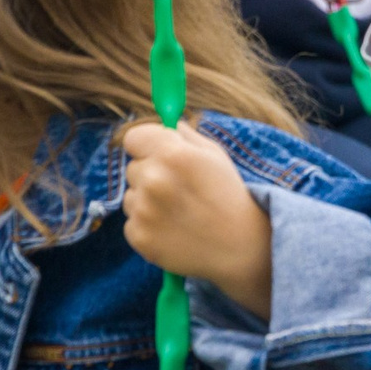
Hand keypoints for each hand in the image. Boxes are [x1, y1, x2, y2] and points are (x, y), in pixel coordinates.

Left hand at [121, 122, 272, 317]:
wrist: (239, 246)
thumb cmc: (227, 195)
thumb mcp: (214, 155)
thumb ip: (184, 134)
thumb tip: (163, 123)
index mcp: (173, 154)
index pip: (133, 137)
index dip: (146, 145)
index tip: (156, 154)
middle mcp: (154, 180)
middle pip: (132, 168)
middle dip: (150, 174)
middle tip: (178, 189)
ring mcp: (144, 211)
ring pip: (131, 196)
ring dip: (147, 202)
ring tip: (178, 212)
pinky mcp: (139, 237)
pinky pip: (131, 222)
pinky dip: (148, 226)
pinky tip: (173, 229)